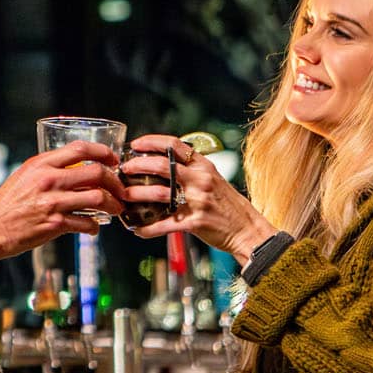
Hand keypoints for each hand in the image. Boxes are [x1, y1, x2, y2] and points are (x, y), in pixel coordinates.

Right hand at [0, 141, 124, 260]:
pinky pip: (87, 223)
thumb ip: (48, 169)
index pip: (80, 149)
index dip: (103, 152)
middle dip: (115, 182)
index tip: (113, 160)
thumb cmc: (6, 203)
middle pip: (96, 173)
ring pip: (98, 198)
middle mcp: (48, 180)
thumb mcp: (25, 176)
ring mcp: (53, 202)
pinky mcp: (55, 224)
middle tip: (120, 189)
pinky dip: (95, 226)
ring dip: (113, 204)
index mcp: (41, 164)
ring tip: (115, 208)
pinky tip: (93, 227)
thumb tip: (76, 168)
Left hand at [118, 135, 274, 260]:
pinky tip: (136, 228)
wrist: (249, 231)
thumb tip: (166, 164)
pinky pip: (165, 224)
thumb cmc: (229, 206)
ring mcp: (197, 201)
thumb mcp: (214, 180)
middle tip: (124, 169)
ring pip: (159, 193)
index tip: (135, 144)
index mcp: (204, 166)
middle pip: (162, 165)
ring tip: (124, 196)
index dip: (152, 141)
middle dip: (137, 165)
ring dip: (136, 194)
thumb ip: (193, 171)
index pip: (175, 145)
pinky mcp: (195, 222)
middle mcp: (201, 180)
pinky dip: (147, 228)